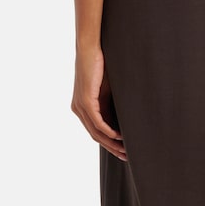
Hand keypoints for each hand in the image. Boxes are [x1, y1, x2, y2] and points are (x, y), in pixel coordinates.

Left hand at [72, 44, 126, 161]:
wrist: (91, 48)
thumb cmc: (101, 64)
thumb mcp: (108, 88)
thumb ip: (112, 103)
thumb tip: (126, 116)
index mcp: (83, 107)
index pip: (96, 131)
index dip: (109, 143)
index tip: (123, 150)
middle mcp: (78, 109)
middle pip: (95, 136)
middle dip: (111, 148)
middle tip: (126, 156)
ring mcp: (80, 106)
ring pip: (96, 132)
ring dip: (111, 143)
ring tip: (125, 150)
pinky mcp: (85, 102)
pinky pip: (98, 123)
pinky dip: (109, 131)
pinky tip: (119, 136)